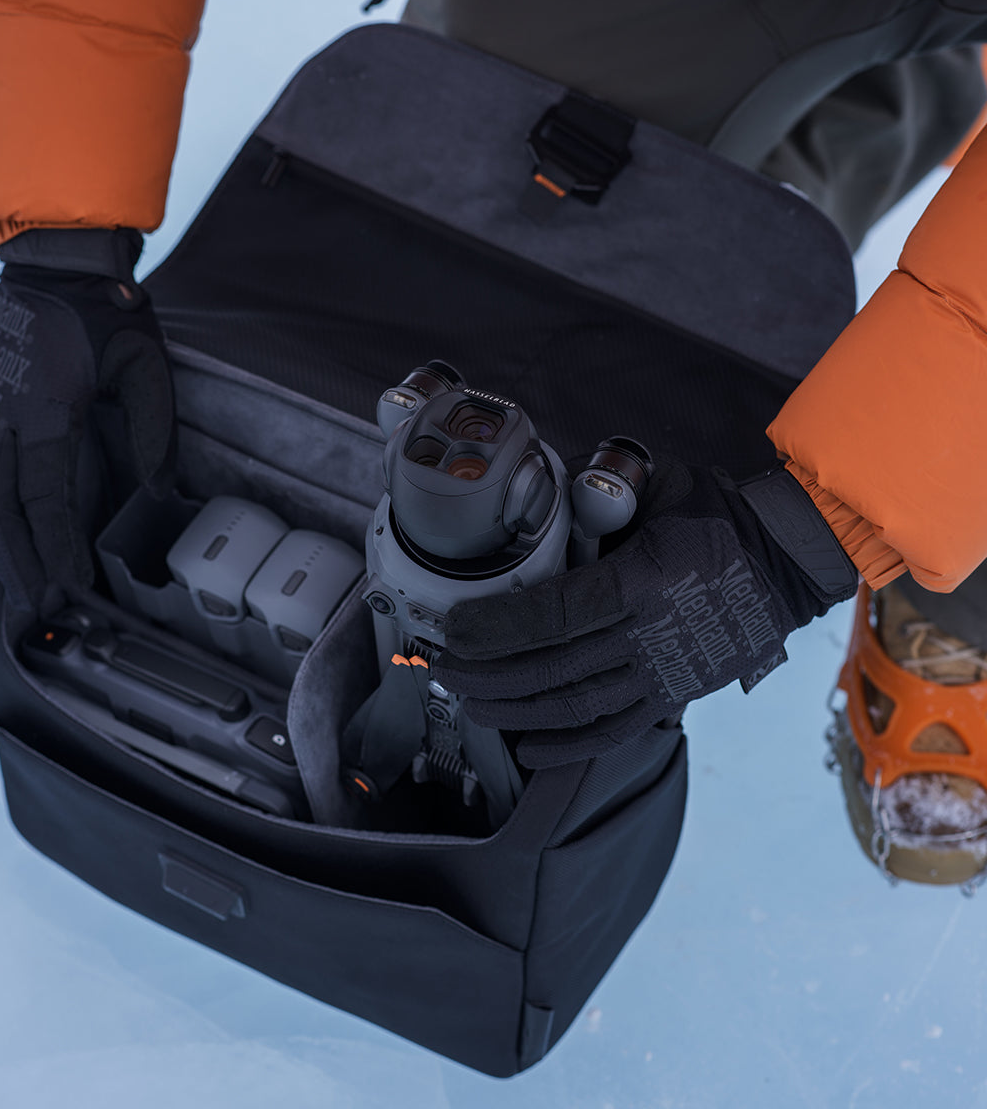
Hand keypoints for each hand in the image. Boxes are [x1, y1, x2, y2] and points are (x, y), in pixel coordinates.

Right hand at [0, 229, 176, 610]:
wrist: (55, 262)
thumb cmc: (108, 316)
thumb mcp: (146, 367)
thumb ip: (153, 432)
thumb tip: (160, 492)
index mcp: (45, 406)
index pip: (45, 496)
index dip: (56, 547)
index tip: (70, 584)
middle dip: (15, 560)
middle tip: (34, 603)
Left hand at [433, 461, 857, 765]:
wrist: (788, 560)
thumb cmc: (714, 514)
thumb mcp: (658, 485)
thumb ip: (596, 490)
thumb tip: (529, 487)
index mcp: (644, 581)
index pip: (556, 614)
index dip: (499, 628)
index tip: (455, 629)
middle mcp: (653, 635)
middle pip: (554, 667)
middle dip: (489, 673)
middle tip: (444, 666)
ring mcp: (665, 673)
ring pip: (577, 705)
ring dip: (515, 710)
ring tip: (468, 703)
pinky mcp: (675, 695)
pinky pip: (616, 730)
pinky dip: (569, 745)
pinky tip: (527, 747)